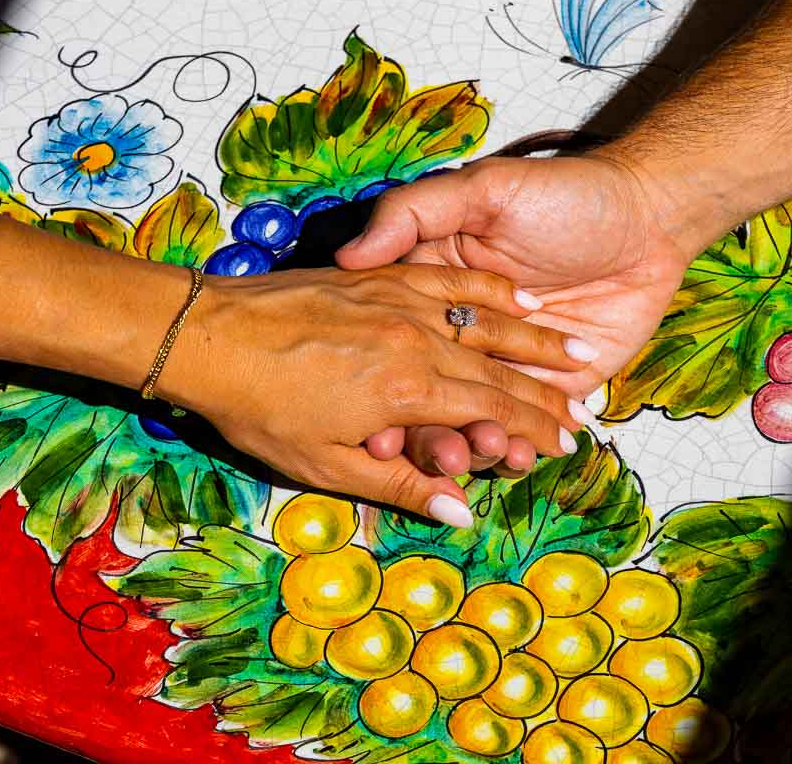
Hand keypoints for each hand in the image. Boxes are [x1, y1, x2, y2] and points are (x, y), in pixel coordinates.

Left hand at [156, 264, 595, 523]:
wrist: (206, 333)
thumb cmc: (260, 408)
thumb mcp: (326, 465)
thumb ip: (402, 486)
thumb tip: (463, 512)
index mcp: (408, 392)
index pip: (490, 414)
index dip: (530, 432)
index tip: (564, 444)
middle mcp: (418, 341)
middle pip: (498, 372)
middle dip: (545, 395)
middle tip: (584, 411)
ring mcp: (402, 302)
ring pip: (487, 324)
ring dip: (536, 343)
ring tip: (580, 354)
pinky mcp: (382, 278)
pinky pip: (451, 281)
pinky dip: (491, 293)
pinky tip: (521, 299)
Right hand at [336, 153, 697, 476]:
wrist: (648, 219)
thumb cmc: (563, 195)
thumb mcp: (482, 191)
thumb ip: (414, 213)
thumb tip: (350, 255)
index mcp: (432, 296)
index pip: (394, 353)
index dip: (379, 393)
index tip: (373, 431)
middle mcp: (461, 340)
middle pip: (429, 401)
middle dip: (431, 436)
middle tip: (442, 454)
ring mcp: (506, 371)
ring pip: (474, 425)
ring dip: (475, 448)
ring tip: (491, 448)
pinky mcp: (552, 391)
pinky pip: (526, 433)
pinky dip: (521, 451)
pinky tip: (524, 454)